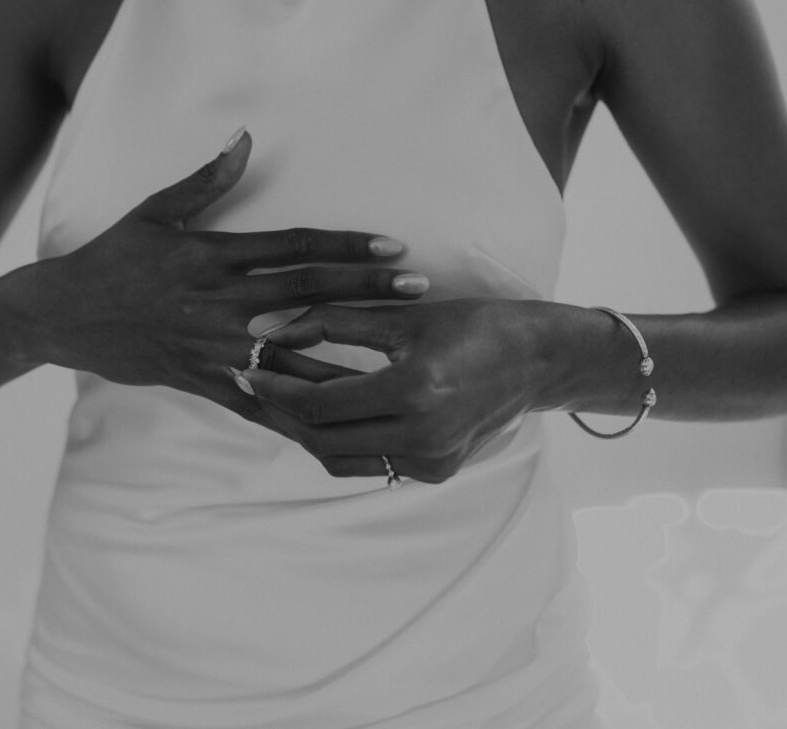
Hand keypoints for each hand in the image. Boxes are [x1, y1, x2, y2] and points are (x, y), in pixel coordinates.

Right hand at [28, 131, 428, 432]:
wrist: (60, 315)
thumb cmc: (111, 258)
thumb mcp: (155, 211)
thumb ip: (206, 179)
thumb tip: (245, 138)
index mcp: (214, 255)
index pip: (296, 247)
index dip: (349, 245)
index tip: (395, 246)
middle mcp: (220, 301)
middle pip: (309, 295)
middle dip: (369, 292)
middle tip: (421, 289)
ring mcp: (212, 346)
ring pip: (293, 355)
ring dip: (349, 356)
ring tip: (399, 362)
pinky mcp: (201, 380)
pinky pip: (255, 402)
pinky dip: (294, 413)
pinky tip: (334, 421)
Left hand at [242, 299, 558, 482]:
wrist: (537, 359)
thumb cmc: (474, 325)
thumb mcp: (402, 314)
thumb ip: (331, 321)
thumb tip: (269, 328)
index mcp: (415, 392)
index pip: (321, 404)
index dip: (276, 388)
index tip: (249, 367)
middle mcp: (424, 438)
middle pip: (323, 438)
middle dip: (282, 412)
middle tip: (256, 382)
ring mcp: (432, 463)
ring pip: (340, 459)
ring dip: (306, 431)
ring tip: (283, 398)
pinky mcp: (436, 472)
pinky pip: (369, 465)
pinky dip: (339, 441)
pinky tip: (325, 413)